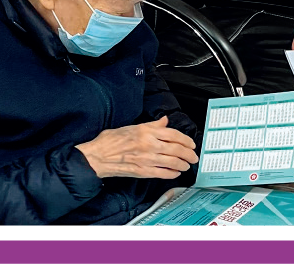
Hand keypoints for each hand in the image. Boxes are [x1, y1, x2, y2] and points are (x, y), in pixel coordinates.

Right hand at [76, 116, 198, 179]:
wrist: (99, 156)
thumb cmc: (112, 140)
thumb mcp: (133, 127)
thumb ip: (152, 125)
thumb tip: (164, 120)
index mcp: (147, 132)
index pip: (173, 135)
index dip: (185, 140)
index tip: (191, 144)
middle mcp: (149, 145)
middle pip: (176, 149)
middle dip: (188, 154)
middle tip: (194, 156)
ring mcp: (147, 159)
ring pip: (172, 162)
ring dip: (183, 164)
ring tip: (187, 165)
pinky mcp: (143, 172)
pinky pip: (162, 173)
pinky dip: (172, 173)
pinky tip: (176, 173)